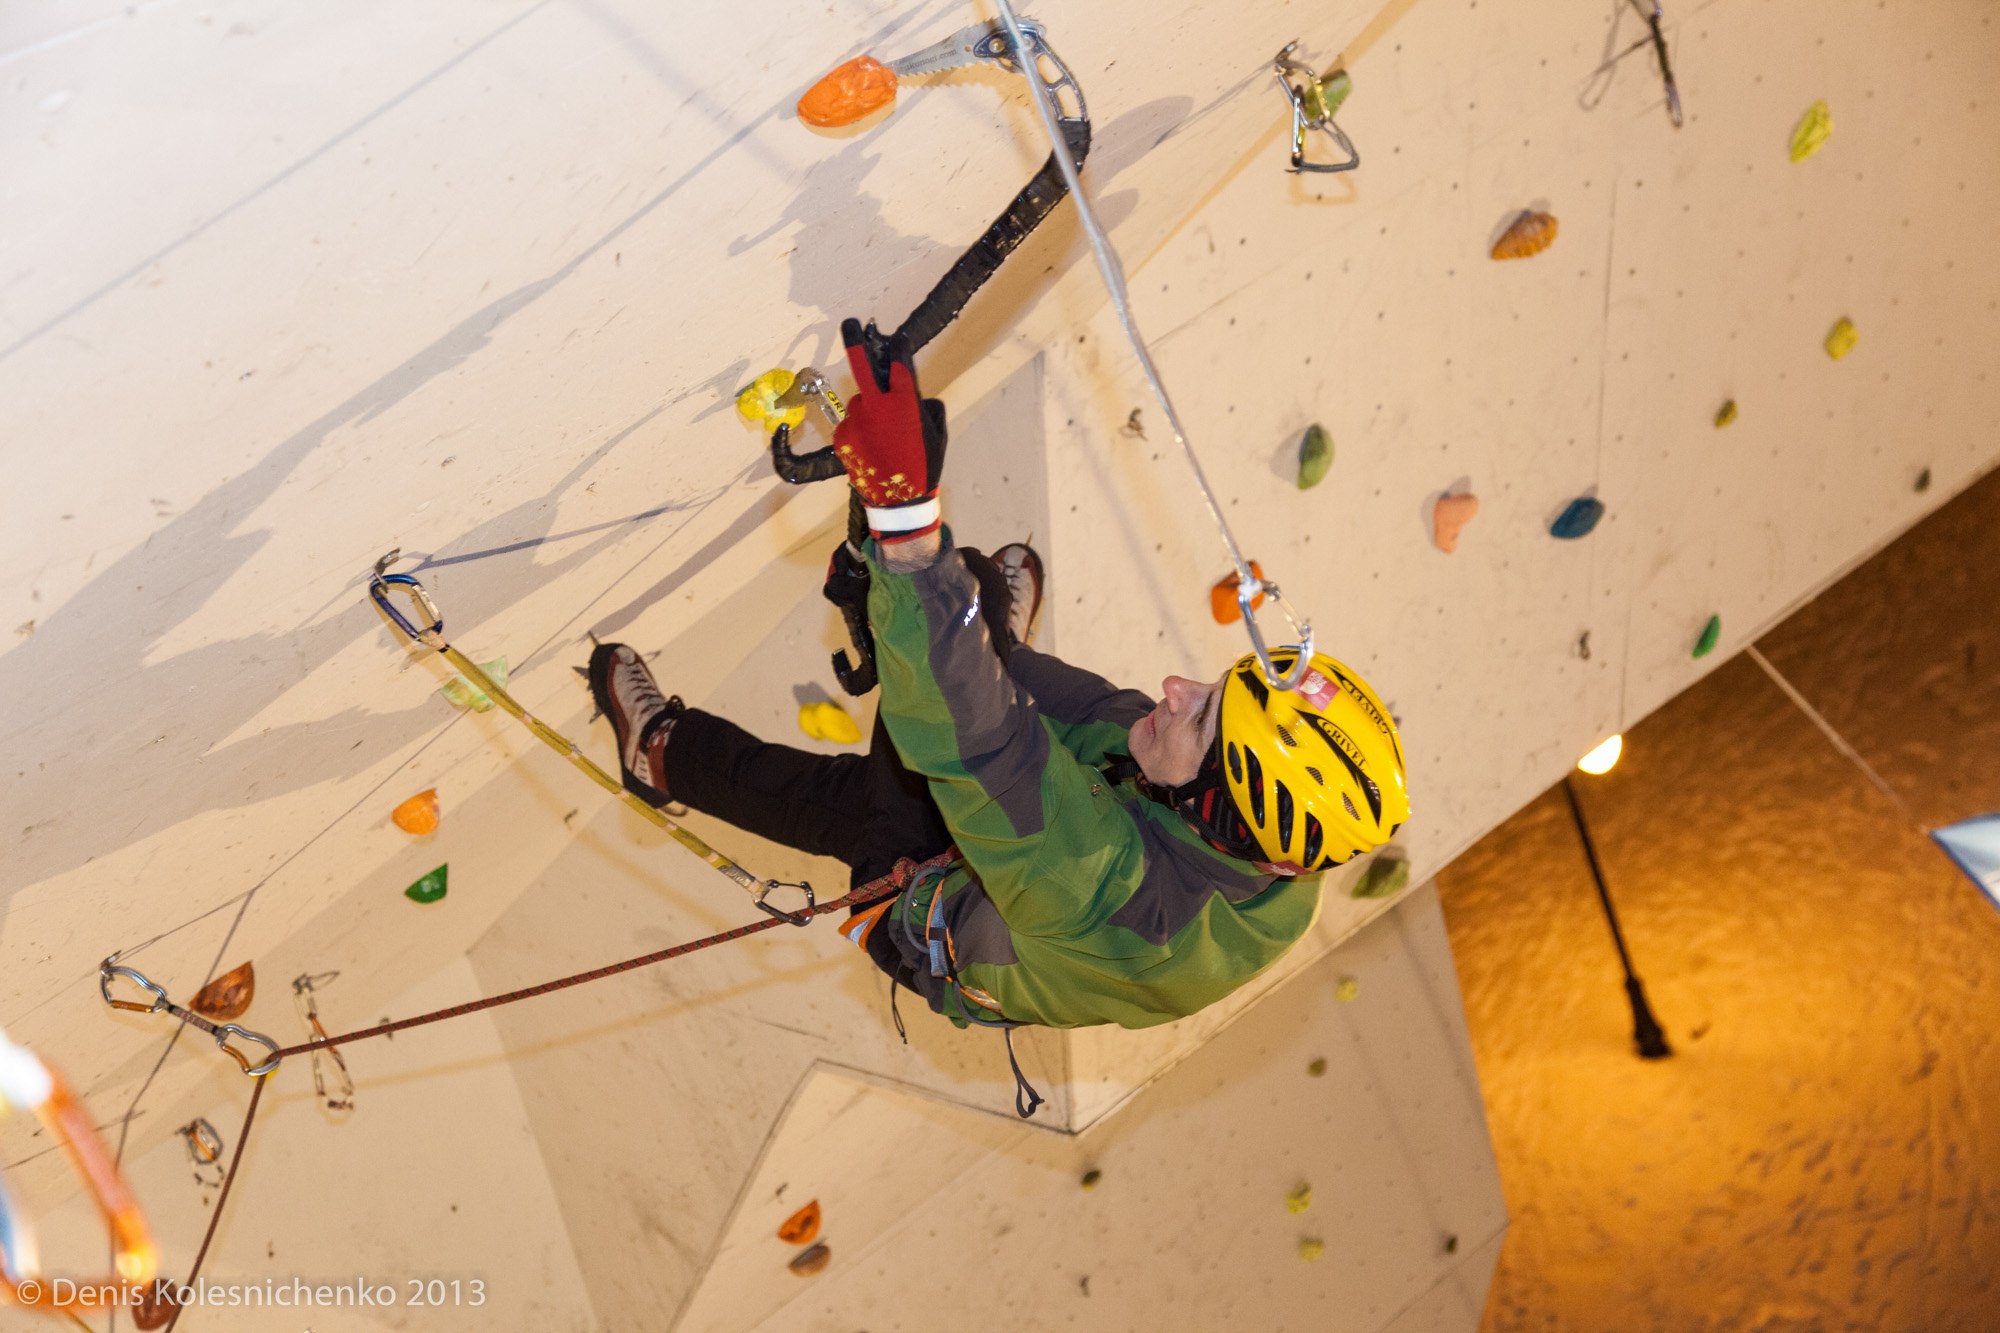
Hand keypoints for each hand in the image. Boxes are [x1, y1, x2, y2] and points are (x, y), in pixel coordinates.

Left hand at [833, 319, 947, 541]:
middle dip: (856, 340)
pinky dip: (861, 430)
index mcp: (903, 401)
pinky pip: (853, 424)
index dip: (898, 349)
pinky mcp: (842, 436)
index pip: (898, 362)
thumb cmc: (924, 465)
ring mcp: (855, 420)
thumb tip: (913, 397)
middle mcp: (876, 405)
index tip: (896, 340)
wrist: (898, 502)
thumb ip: (925, 407)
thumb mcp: (937, 433)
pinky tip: (874, 448)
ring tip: (884, 436)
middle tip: (850, 324)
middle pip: (861, 364)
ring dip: (869, 409)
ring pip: (860, 402)